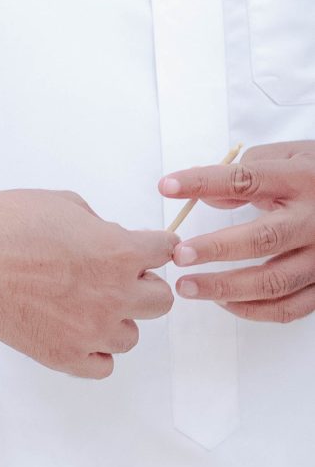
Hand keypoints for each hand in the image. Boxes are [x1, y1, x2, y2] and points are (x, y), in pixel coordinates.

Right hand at [0, 189, 174, 376]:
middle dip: (140, 286)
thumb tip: (115, 242)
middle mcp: (114, 295)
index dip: (151, 247)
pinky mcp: (64, 355)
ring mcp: (91, 330)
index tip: (139, 249)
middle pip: (160, 300)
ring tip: (84, 307)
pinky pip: (103, 365)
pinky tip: (74, 332)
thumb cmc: (9, 224)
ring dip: (115, 321)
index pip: (166, 251)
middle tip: (113, 279)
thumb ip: (103, 229)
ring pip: (131, 336)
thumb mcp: (67, 206)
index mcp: (120, 253)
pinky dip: (94, 351)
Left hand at [162, 142, 314, 323]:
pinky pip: (288, 308)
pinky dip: (252, 310)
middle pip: (263, 239)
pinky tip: (223, 301)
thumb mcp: (288, 157)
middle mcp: (314, 220)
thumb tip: (203, 195)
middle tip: (179, 255)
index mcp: (301, 180)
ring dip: (226, 288)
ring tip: (188, 286)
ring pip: (274, 281)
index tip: (167, 187)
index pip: (247, 179)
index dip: (204, 182)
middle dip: (216, 249)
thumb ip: (246, 170)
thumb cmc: (312, 176)